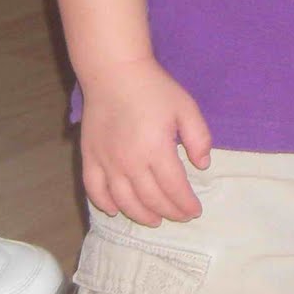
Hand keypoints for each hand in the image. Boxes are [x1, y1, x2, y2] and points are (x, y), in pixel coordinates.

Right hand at [79, 57, 211, 227]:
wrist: (114, 72)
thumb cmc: (153, 88)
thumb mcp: (186, 107)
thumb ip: (199, 137)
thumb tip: (203, 165)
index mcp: (156, 149)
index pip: (174, 189)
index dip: (186, 204)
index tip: (195, 210)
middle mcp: (130, 162)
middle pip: (151, 199)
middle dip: (169, 212)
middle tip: (180, 216)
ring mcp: (107, 162)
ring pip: (124, 201)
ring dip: (141, 215)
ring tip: (155, 220)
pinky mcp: (90, 157)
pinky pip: (94, 190)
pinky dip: (104, 204)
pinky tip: (115, 211)